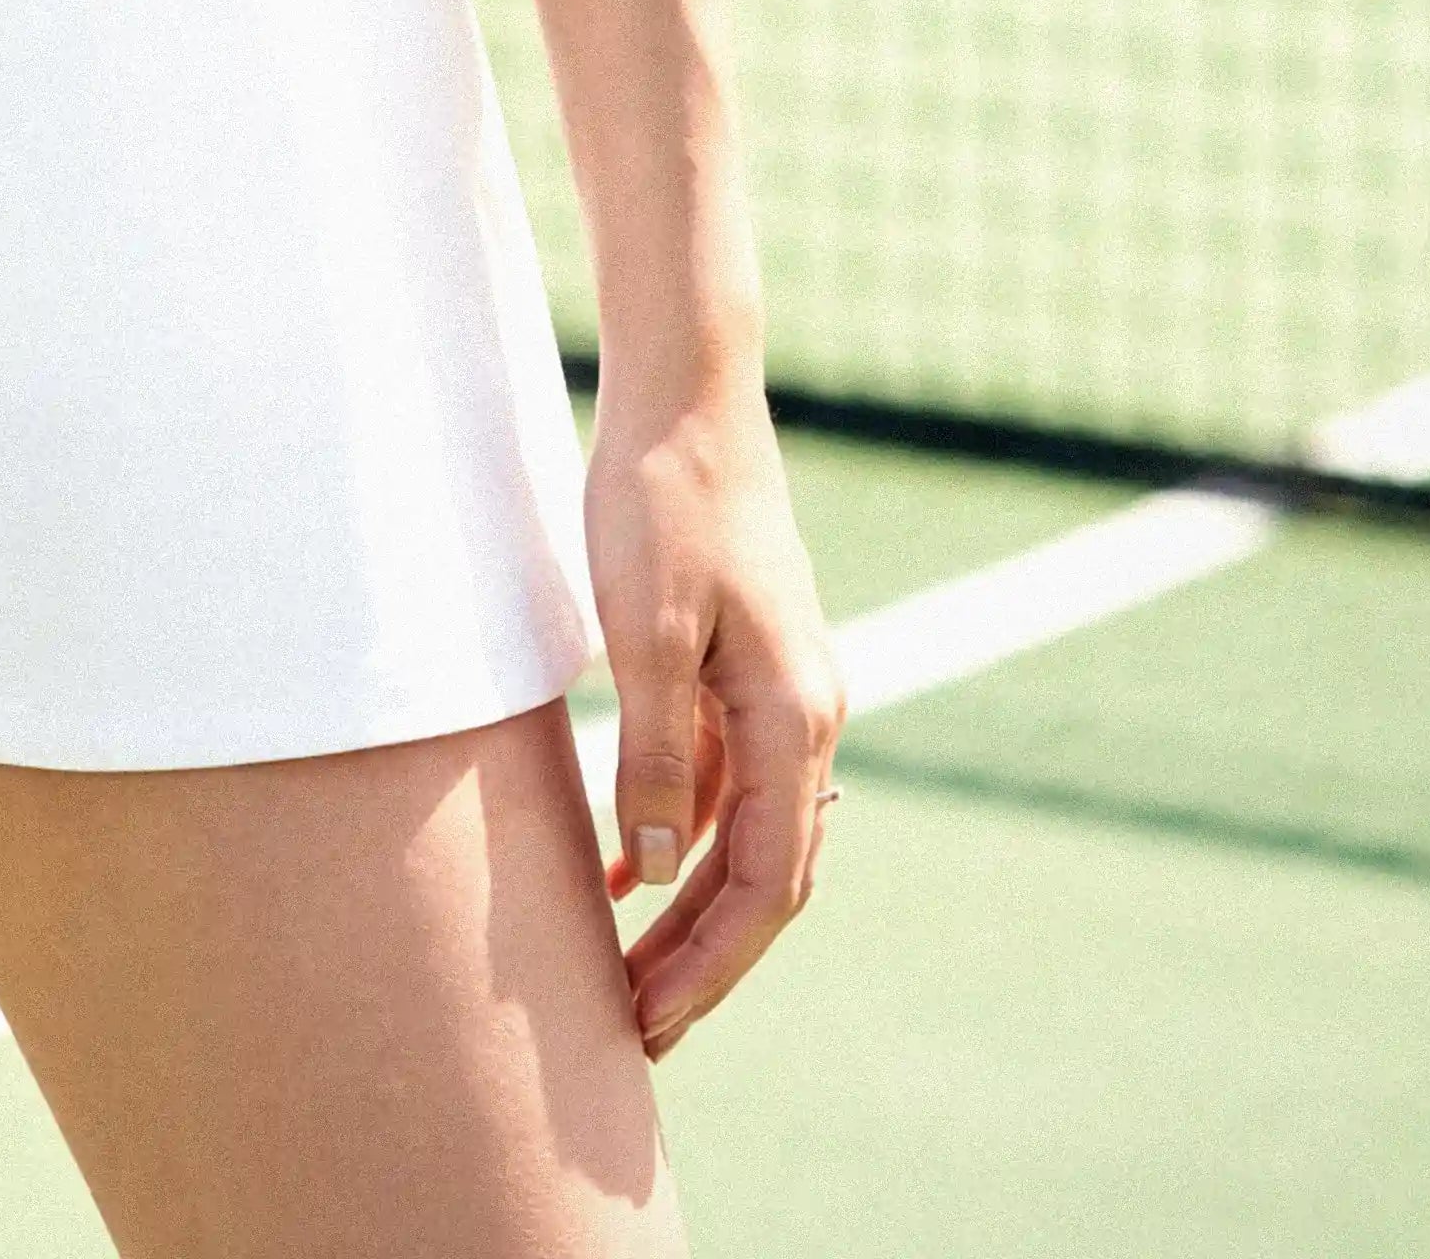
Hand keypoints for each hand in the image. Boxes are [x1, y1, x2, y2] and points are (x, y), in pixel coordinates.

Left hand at [582, 366, 843, 1063]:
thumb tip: (650, 873)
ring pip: (742, 835)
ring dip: (690, 908)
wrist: (685, 394)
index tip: (648, 1023)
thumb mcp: (644, 627)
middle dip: (705, 961)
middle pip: (764, 876)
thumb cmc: (660, 500)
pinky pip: (722, 784)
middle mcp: (805, 715)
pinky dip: (679, 838)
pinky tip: (624, 870)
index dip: (710, 963)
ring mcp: (777, 691)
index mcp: (795, 716)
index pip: (764, 883)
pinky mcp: (742, 666)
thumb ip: (654, 751)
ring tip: (626, 976)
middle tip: (635, 1035)